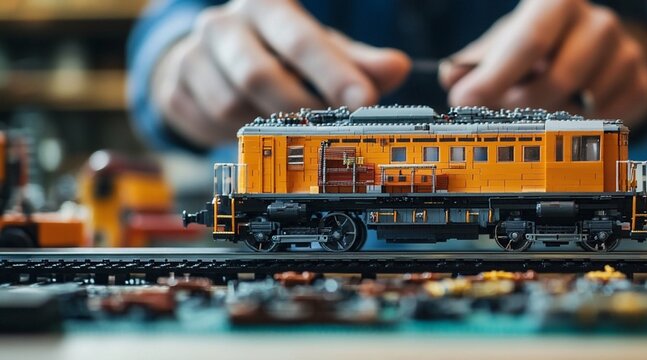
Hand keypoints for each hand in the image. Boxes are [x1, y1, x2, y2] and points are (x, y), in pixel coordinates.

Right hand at [152, 0, 410, 146]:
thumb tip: (397, 68)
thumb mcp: (322, 51)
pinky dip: (240, 134)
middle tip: (330, 130)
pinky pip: (212, 125)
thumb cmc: (279, 52)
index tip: (365, 102)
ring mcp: (194, 58)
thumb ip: (358, 61)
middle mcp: (224, 26)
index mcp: (265, 7)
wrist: (211, 59)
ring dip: (268, 126)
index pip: (300, 39)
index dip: (333, 73)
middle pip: (257, 75)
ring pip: (233, 107)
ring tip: (292, 128)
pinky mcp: (176, 90)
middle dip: (299, 109)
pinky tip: (255, 128)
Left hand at [440, 0, 646, 125]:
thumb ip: (475, 61)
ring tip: (542, 104)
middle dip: (523, 105)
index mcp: (558, 3)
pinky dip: (582, 124)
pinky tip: (572, 109)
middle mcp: (598, 21)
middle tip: (505, 109)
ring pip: (582, 104)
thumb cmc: (540, 46)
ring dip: (553, 116)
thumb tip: (451, 77)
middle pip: (557, 80)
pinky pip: (607, 118)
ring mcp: (625, 51)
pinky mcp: (641, 81)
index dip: (495, 77)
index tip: (465, 100)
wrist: (595, 50)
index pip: (529, 42)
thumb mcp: (504, 44)